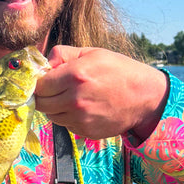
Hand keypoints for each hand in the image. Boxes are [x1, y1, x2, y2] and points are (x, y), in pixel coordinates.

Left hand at [34, 46, 168, 140]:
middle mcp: (75, 99)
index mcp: (74, 75)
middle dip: (45, 96)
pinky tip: (83, 108)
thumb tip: (43, 64)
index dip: (39, 82)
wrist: (144, 97)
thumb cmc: (119, 70)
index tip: (46, 80)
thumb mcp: (91, 52)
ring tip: (72, 97)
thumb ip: (63, 54)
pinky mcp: (86, 131)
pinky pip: (66, 125)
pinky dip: (69, 117)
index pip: (39, 85)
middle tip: (55, 90)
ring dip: (56, 107)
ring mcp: (80, 118)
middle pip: (41, 103)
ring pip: (52, 116)